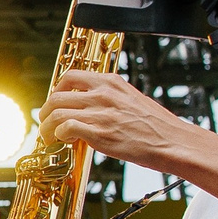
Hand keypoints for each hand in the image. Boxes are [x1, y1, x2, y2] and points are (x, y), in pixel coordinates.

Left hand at [39, 72, 193, 174]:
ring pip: (55, 113)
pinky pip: (65, 129)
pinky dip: (58, 136)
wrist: (172, 142)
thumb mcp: (130, 99)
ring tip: (50, 138)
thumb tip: (87, 105)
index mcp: (111, 82)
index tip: (54, 102)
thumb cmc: (155, 126)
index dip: (56, 90)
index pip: (70, 76)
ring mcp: (101, 113)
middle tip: (45, 123)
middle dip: (45, 112)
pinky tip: (65, 142)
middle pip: (56, 96)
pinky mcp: (100, 133)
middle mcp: (103, 94)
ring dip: (46, 128)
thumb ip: (108, 98)